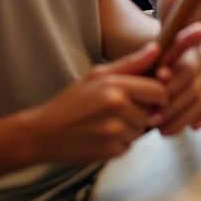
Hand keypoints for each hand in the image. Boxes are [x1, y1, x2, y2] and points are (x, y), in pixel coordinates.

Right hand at [25, 43, 166, 164]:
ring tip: (107, 124)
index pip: (159, 91)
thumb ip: (131, 63)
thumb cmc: (71, 101)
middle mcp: (117, 108)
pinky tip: (102, 137)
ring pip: (141, 131)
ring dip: (131, 129)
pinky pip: (129, 146)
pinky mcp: (110, 151)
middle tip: (118, 112)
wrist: (41, 133)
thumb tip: (156, 48)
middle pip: (152, 112)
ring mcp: (114, 131)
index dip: (158, 95)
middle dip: (142, 113)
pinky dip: (120, 144)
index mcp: (116, 86)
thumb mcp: (97, 75)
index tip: (149, 98)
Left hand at [152, 24, 200, 135]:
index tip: (154, 101)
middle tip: (153, 122)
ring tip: (162, 130)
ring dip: (182, 119)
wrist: (152, 77)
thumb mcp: (144, 64)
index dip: (173, 86)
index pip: (188, 70)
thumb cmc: (144, 71)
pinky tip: (190, 128)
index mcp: (189, 51)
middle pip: (194, 89)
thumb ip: (152, 67)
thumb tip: (162, 76)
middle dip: (172, 109)